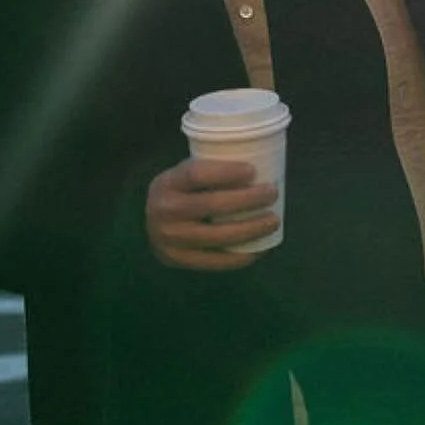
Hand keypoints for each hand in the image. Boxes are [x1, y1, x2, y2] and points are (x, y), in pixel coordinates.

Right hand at [144, 157, 279, 271]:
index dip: (226, 172)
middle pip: (211, 205)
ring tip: (272, 221)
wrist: (151, 223)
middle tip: (272, 193)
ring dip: (250, 229)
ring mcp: (167, 239)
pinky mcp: (176, 260)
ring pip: (216, 236)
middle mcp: (163, 210)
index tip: (253, 170)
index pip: (196, 174)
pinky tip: (257, 250)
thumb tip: (260, 163)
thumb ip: (211, 171)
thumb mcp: (184, 175)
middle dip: (247, 199)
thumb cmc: (181, 192)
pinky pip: (212, 261)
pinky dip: (238, 257)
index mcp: (167, 182)